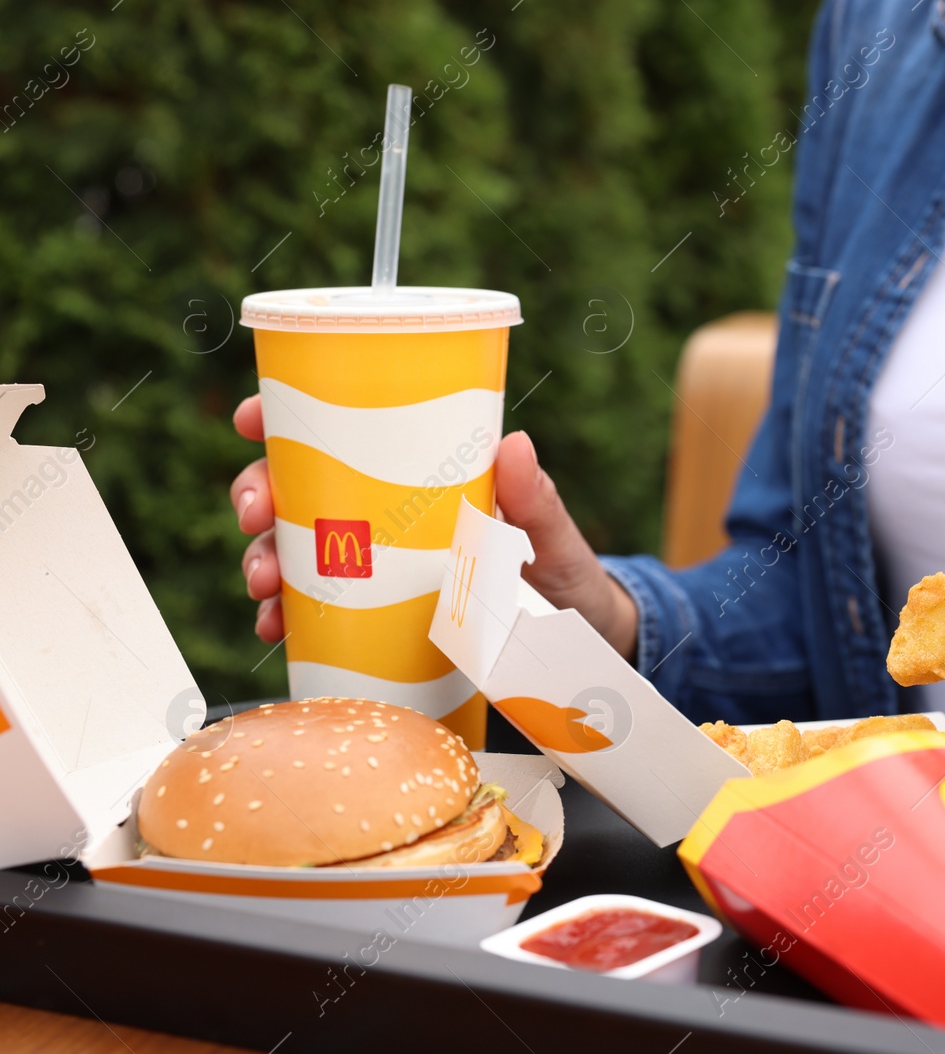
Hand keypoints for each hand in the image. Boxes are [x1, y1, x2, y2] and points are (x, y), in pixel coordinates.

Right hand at [230, 395, 638, 659]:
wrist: (578, 644)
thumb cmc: (564, 575)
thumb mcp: (553, 538)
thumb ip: (537, 501)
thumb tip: (515, 442)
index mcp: (420, 476)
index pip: (341, 431)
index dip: (283, 417)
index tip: (251, 419)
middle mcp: (386, 515)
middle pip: (297, 488)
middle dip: (257, 494)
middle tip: (256, 517)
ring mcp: (376, 567)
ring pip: (292, 548)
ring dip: (262, 560)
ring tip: (264, 587)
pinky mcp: (373, 618)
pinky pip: (312, 611)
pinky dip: (285, 617)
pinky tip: (276, 628)